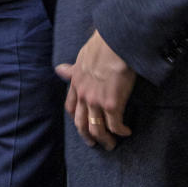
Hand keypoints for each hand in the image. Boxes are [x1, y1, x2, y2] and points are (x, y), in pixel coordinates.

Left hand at [56, 30, 135, 149]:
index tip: (81, 125)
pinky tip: (127, 132)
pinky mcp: (112, 104)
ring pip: (97, 129)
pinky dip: (121, 132)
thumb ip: (73, 69)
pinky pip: (115, 125)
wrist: (115, 42)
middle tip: (94, 144)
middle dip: (87, 136)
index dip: (75, 119)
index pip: (70, 108)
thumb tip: (60, 69)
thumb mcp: (81, 57)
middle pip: (81, 124)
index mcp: (76, 84)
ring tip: (111, 144)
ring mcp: (96, 101)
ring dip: (104, 140)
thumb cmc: (102, 45)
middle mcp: (83, 95)